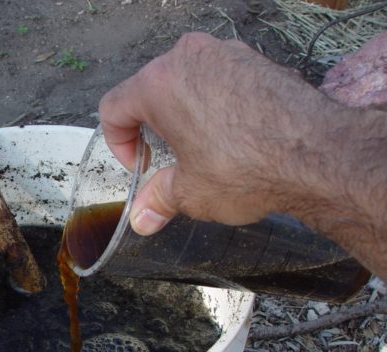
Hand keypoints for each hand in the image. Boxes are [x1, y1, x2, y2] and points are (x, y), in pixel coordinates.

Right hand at [99, 32, 331, 233]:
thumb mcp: (191, 192)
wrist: (319, 154)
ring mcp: (224, 54)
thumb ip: (159, 200)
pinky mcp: (254, 59)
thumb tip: (143, 217)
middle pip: (149, 90)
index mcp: (159, 84)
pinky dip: (215, 103)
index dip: (119, 143)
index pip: (114, 107)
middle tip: (169, 159)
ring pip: (185, 81)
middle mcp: (188, 58)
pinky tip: (234, 135)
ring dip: (184, 113)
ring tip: (204, 148)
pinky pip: (219, 78)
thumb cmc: (249, 167)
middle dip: (152, 127)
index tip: (140, 165)